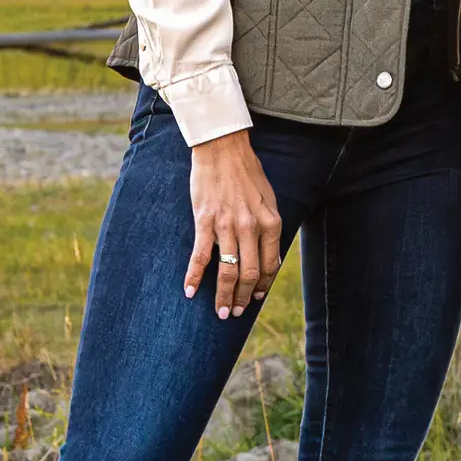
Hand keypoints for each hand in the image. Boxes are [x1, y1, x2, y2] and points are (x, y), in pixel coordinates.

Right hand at [186, 130, 282, 318]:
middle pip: (249, 274)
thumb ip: (270, 227)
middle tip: (234, 313)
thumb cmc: (247, 172)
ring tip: (220, 312)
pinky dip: (194, 276)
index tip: (255, 298)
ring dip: (223, 296)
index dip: (263, 286)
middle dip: (242, 298)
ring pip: (228, 271)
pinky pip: (200, 256)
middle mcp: (251, 227)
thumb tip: (271, 256)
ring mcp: (227, 225)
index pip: (270, 265)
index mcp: (270, 221)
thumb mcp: (268, 199)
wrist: (222, 147)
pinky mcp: (205, 220)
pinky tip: (189, 291)